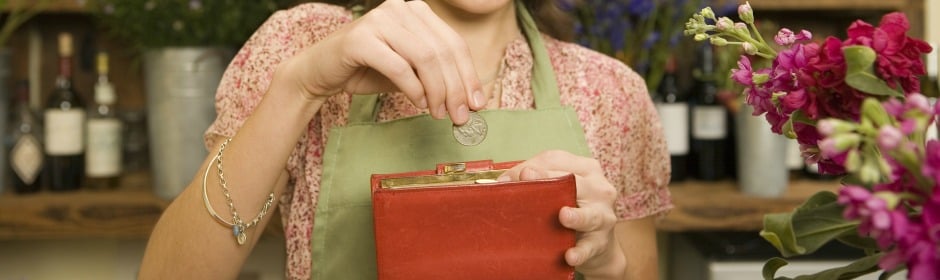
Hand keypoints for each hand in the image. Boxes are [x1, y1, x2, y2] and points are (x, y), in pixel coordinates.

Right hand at [276, 0, 485, 123]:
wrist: (320, 72)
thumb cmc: (367, 70)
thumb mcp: (411, 71)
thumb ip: (437, 78)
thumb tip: (471, 101)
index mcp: (416, 11)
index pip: (454, 42)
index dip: (469, 74)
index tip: (478, 103)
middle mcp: (399, 8)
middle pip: (442, 50)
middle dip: (456, 87)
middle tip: (461, 115)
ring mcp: (379, 20)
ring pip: (425, 58)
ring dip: (437, 91)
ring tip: (439, 113)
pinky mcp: (360, 38)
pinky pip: (399, 66)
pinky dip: (414, 89)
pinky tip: (419, 104)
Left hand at [498, 150, 626, 278]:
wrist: (595, 245)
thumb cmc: (572, 209)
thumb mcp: (557, 191)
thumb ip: (534, 182)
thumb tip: (502, 182)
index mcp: (586, 169)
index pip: (557, 160)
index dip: (532, 166)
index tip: (511, 176)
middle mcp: (598, 188)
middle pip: (573, 181)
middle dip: (549, 180)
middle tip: (528, 179)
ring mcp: (603, 215)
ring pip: (589, 214)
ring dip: (576, 216)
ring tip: (563, 216)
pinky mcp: (601, 242)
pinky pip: (589, 247)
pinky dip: (580, 251)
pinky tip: (570, 255)